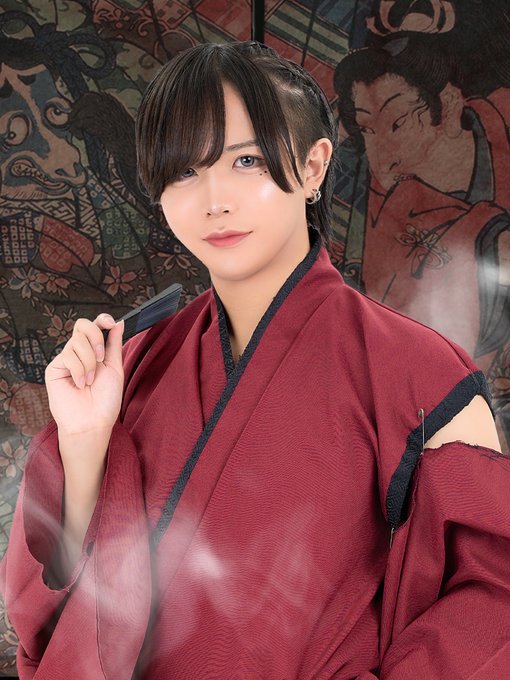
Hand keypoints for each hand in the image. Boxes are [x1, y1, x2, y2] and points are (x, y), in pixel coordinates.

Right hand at [45, 314, 123, 439]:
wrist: (93, 421)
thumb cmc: (105, 400)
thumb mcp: (115, 367)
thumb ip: (114, 344)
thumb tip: (119, 323)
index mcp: (95, 351)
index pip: (94, 326)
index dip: (101, 320)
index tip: (111, 323)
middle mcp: (80, 353)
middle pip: (82, 325)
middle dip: (96, 339)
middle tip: (102, 359)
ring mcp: (66, 360)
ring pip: (77, 341)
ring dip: (90, 362)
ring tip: (90, 380)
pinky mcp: (54, 368)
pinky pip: (68, 356)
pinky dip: (79, 370)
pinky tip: (80, 384)